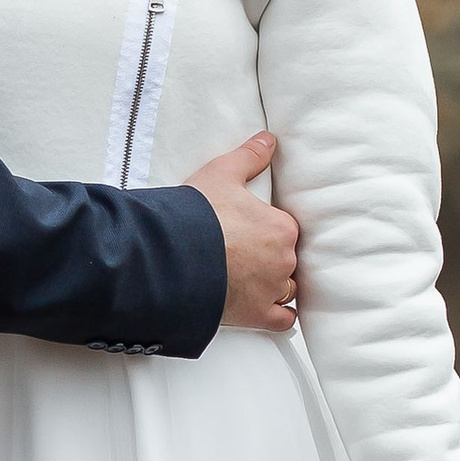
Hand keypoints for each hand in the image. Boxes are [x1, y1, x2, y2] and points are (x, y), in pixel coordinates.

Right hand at [188, 131, 297, 335]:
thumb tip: (269, 140)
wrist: (173, 257)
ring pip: (286, 288)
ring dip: (273, 285)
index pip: (285, 229)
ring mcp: (271, 290)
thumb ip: (249, 157)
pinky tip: (270, 312)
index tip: (250, 231)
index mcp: (281, 227)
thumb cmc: (197, 215)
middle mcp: (283, 260)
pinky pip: (282, 320)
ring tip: (250, 280)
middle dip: (269, 257)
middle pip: (286, 259)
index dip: (267, 229)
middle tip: (243, 254)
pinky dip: (279, 316)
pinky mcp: (257, 315)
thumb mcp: (221, 174)